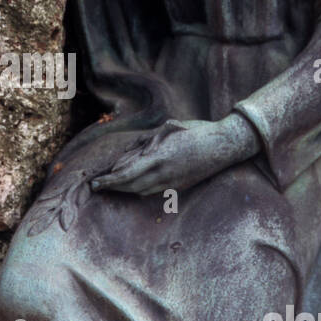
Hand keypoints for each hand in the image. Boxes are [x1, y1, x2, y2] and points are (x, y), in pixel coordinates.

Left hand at [90, 114, 258, 196]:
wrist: (224, 145)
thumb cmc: (196, 131)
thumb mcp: (170, 129)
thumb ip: (148, 141)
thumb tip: (130, 152)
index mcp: (160, 157)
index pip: (127, 174)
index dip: (110, 181)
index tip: (96, 183)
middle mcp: (165, 173)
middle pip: (131, 186)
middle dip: (113, 187)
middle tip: (98, 186)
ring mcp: (173, 182)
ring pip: (142, 191)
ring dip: (126, 190)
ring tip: (112, 186)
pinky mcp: (180, 186)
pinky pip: (154, 191)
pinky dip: (140, 189)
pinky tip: (134, 187)